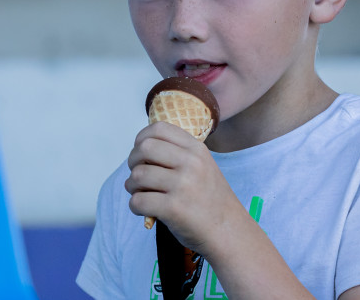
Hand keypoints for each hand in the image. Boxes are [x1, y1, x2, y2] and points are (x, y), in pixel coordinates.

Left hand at [125, 121, 241, 253]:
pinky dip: (135, 206)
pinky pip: (138, 201)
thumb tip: (141, 147)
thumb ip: (178, 153)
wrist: (227, 230)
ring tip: (140, 192)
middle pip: (144, 148)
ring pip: (138, 175)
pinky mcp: (173, 208)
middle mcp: (191, 163)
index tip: (141, 152)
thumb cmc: (210, 199)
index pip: (159, 128)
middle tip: (138, 174)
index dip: (142, 138)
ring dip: (132, 185)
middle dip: (133, 161)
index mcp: (197, 149)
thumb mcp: (203, 166)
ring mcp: (182, 185)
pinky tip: (144, 209)